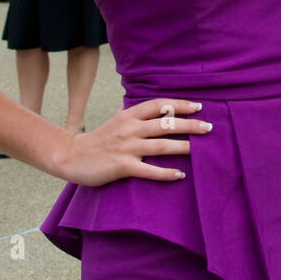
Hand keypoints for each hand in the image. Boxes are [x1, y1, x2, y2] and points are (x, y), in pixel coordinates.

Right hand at [54, 99, 211, 186]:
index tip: (199, 106)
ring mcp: (126, 147)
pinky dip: (165, 173)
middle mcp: (129, 128)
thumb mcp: (118, 121)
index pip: (159, 105)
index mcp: (129, 115)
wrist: (71, 156)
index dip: (180, 104)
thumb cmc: (99, 140)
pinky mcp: (121, 166)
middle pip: (165, 124)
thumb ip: (137, 116)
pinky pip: (148, 170)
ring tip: (201, 149)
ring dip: (183, 147)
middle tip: (209, 128)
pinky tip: (180, 175)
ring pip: (161, 145)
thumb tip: (162, 111)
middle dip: (190, 125)